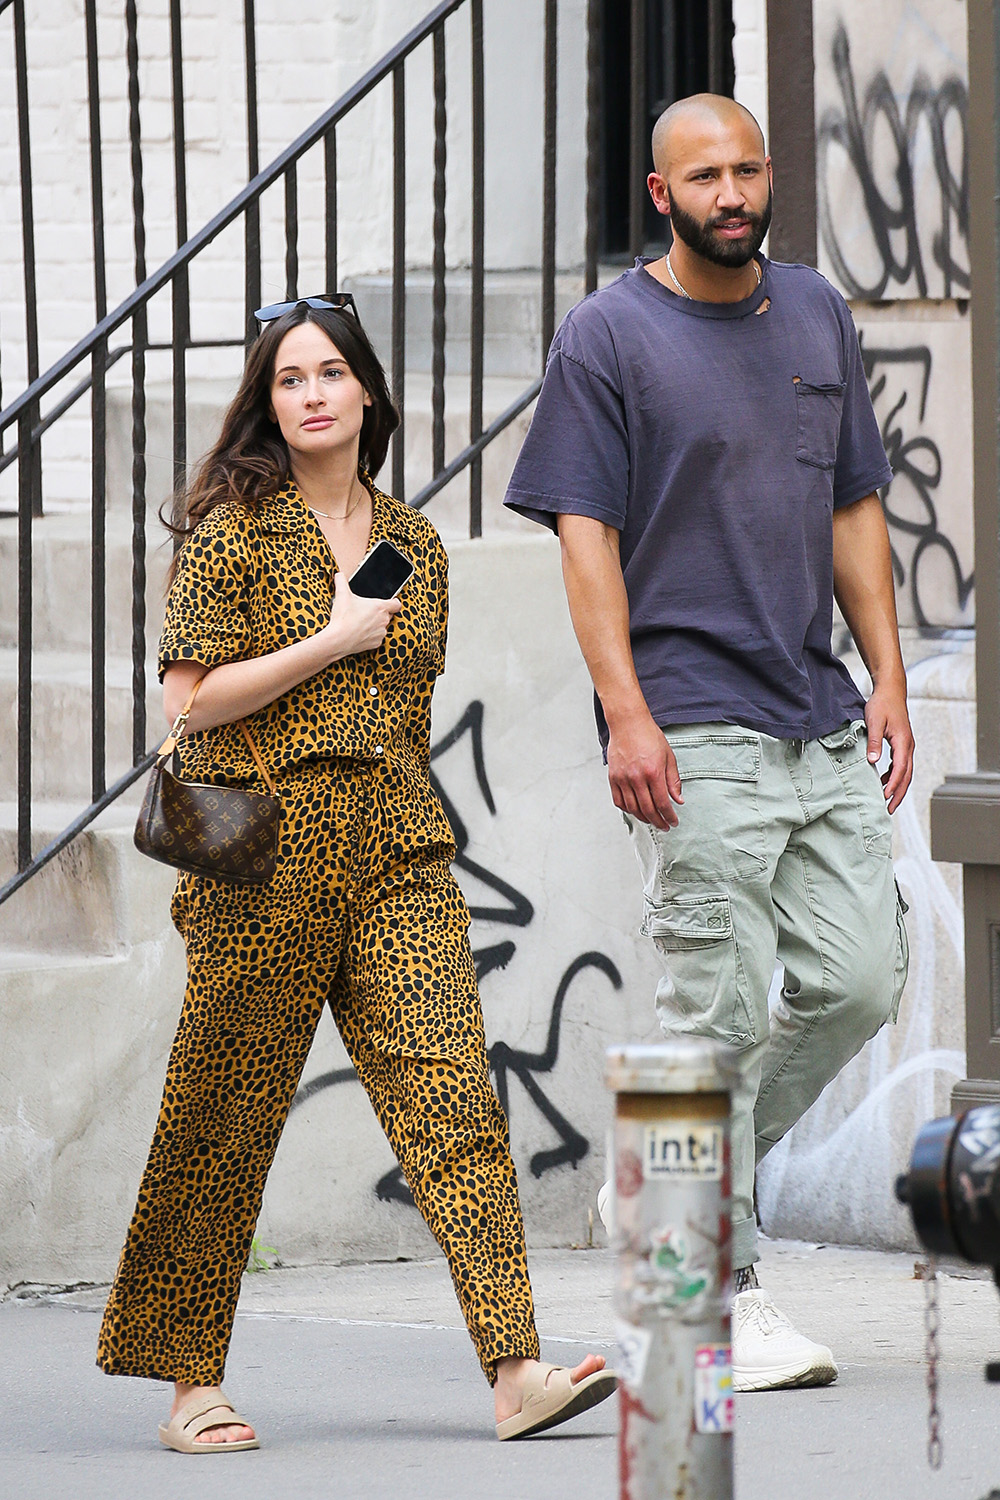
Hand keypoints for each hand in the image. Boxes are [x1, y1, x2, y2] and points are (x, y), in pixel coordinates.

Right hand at [326, 571, 401, 657]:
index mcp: (380, 607)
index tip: (390, 602)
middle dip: (379, 613)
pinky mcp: (376, 643)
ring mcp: (380, 633)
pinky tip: (360, 632)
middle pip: (388, 614)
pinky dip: (371, 635)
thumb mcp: (341, 595)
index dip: (393, 602)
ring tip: (361, 622)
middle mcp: (384, 620)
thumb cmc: (343, 618)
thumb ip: (341, 581)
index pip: (396, 604)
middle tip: (366, 611)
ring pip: (382, 626)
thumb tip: (339, 574)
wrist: (338, 640)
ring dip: (375, 624)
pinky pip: (377, 637)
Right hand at [607, 711, 682, 829]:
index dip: (669, 816)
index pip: (663, 803)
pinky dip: (627, 809)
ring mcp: (623, 778)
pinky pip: (619, 801)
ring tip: (652, 820)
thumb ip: (673, 780)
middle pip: (648, 810)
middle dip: (658, 821)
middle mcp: (636, 778)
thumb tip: (678, 799)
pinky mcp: (613, 777)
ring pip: (632, 808)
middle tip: (664, 826)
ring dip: (643, 818)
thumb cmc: (648, 736)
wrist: (628, 723)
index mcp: (653, 772)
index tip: (673, 822)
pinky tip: (635, 810)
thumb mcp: (668, 756)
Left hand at [864, 682, 913, 812]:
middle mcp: (908, 746)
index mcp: (903, 742)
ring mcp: (906, 746)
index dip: (893, 784)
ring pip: (905, 772)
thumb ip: (873, 742)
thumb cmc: (882, 704)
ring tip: (887, 801)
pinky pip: (901, 765)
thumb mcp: (874, 722)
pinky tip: (883, 781)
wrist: (890, 691)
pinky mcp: (902, 744)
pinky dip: (894, 776)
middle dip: (899, 793)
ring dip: (897, 787)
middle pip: (907, 775)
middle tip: (889, 809)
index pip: (901, 769)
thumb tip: (872, 762)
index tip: (884, 796)